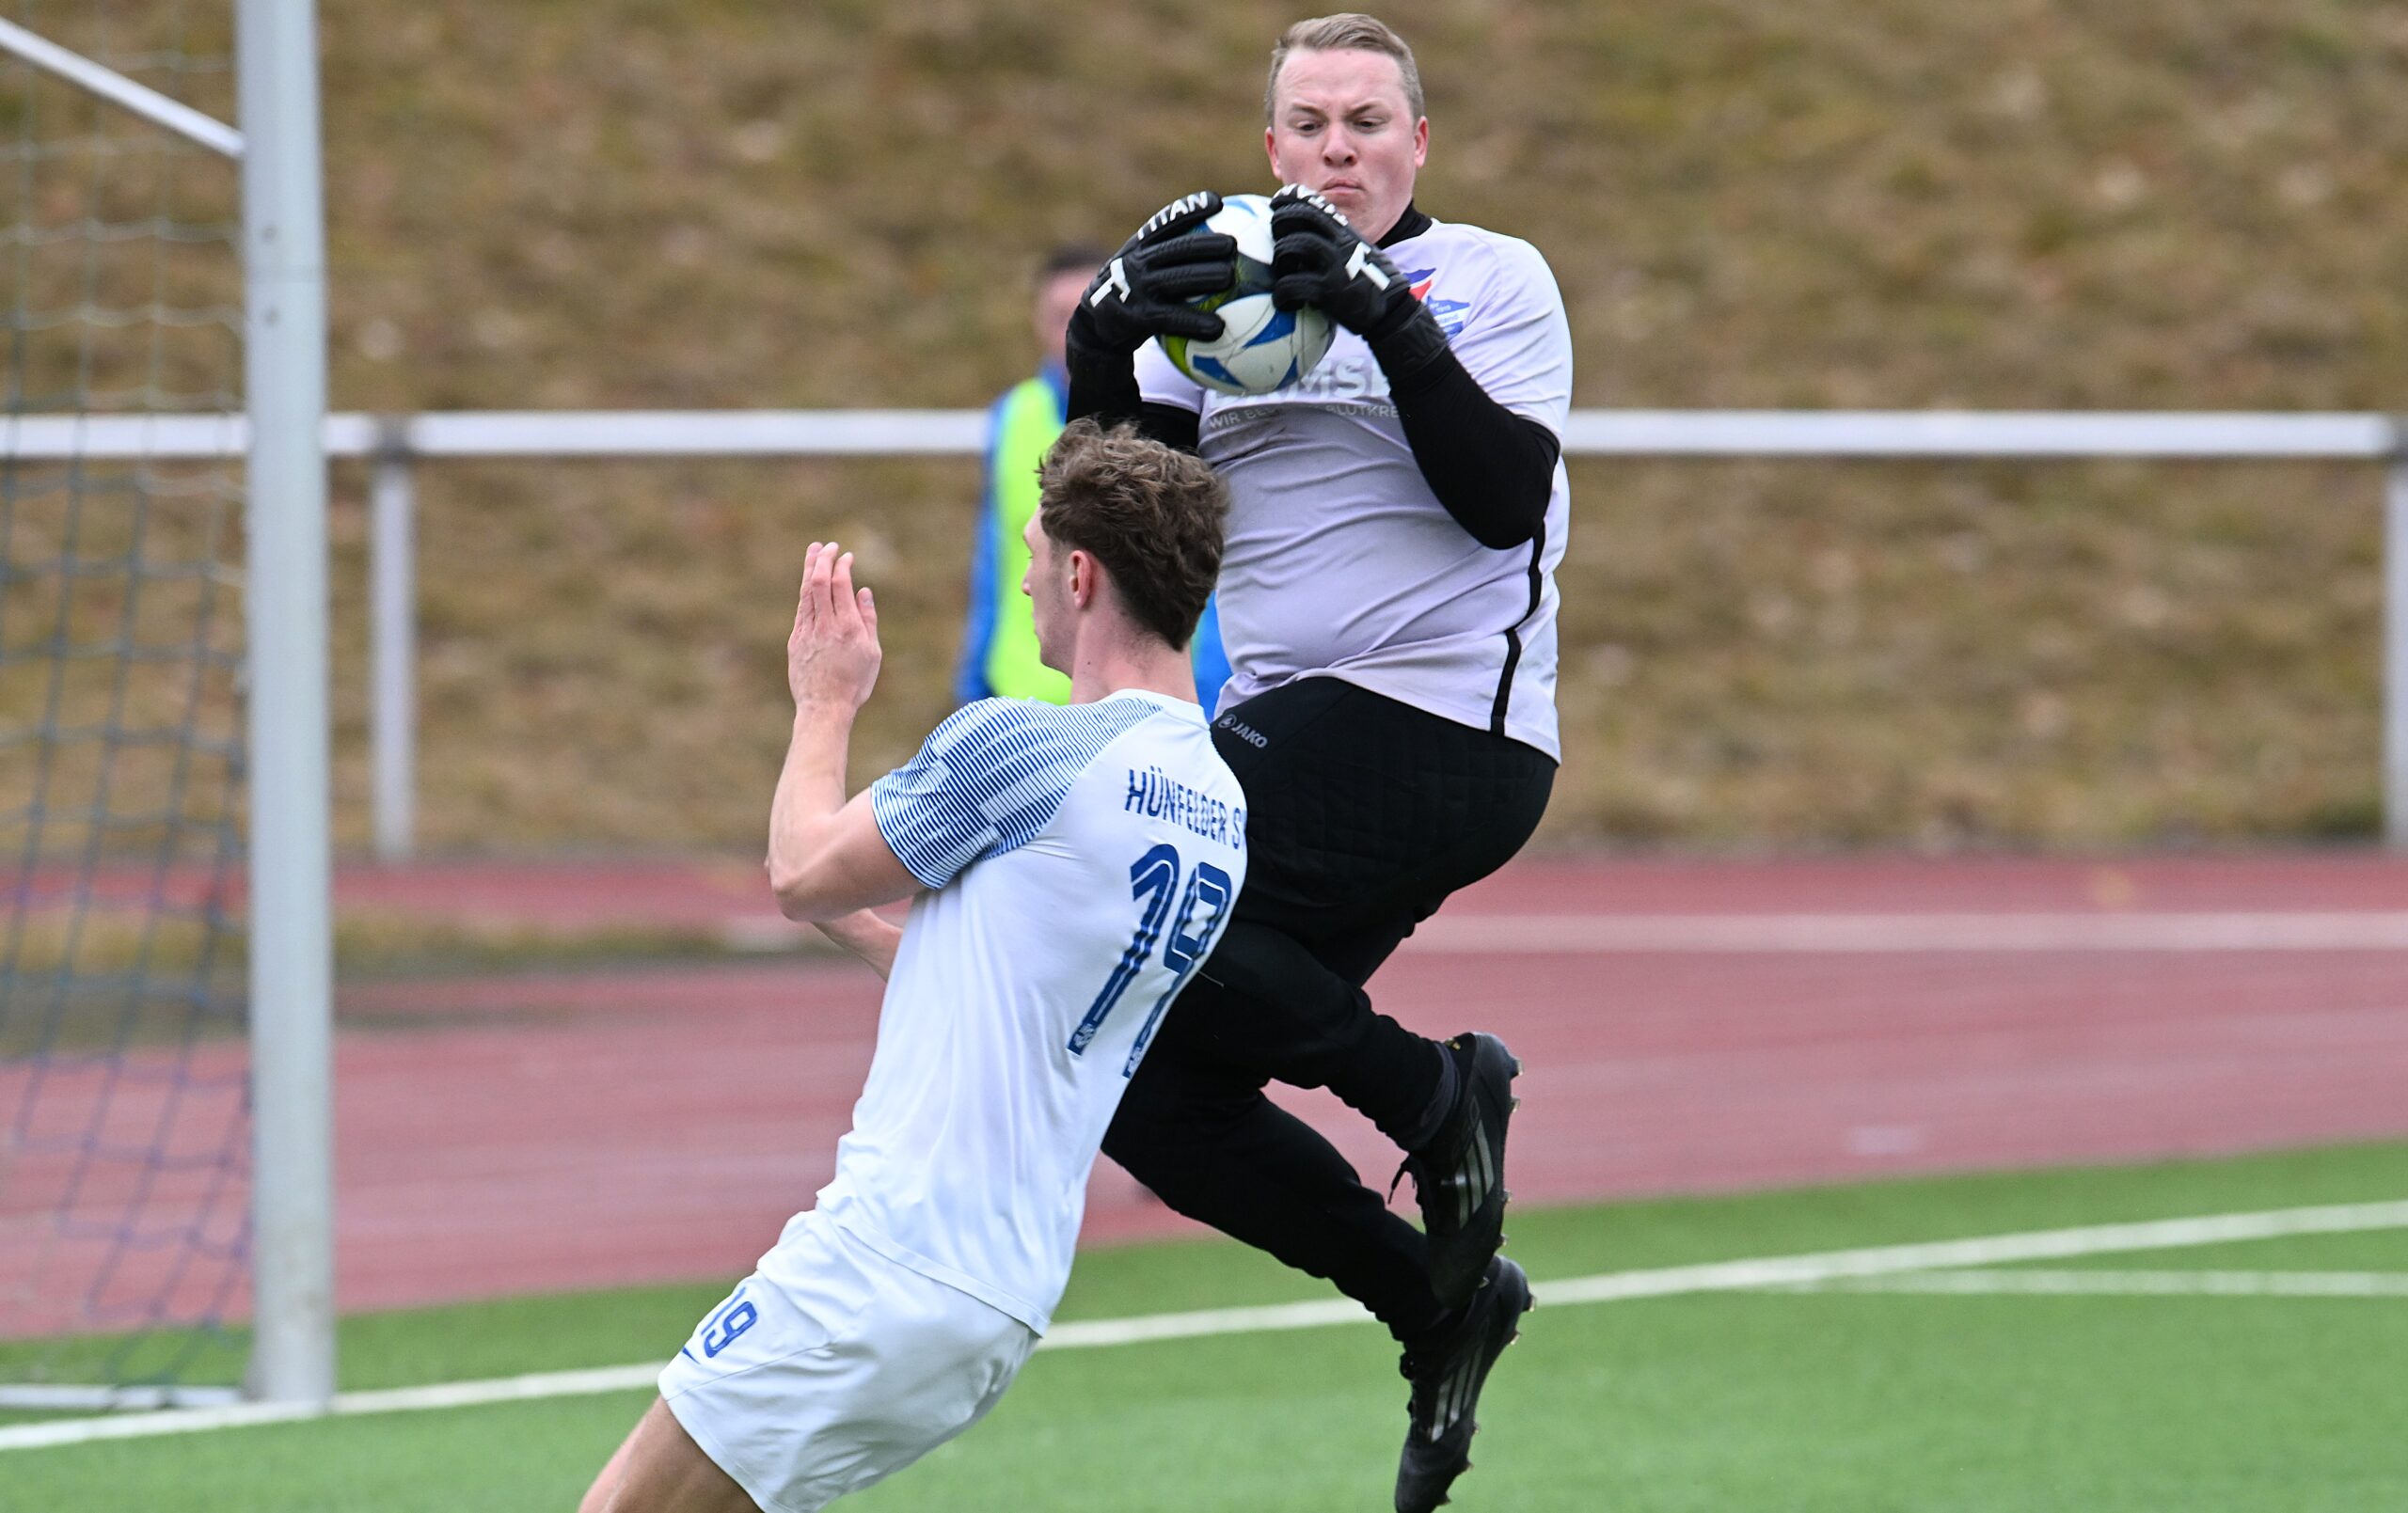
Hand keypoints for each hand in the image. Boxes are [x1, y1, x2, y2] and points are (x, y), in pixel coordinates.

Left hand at [786, 541, 880, 712]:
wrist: (824, 707)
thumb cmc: (855, 684)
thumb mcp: (872, 653)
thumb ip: (868, 619)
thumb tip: (863, 591)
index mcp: (849, 628)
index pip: (841, 585)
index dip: (843, 566)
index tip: (846, 556)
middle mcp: (827, 626)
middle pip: (820, 582)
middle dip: (824, 559)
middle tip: (829, 546)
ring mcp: (808, 632)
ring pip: (807, 592)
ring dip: (810, 568)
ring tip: (815, 551)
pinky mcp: (796, 640)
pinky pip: (801, 608)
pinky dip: (805, 590)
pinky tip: (809, 581)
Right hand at [1065, 191, 1237, 358]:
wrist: (1095, 326)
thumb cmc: (1131, 291)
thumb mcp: (1139, 266)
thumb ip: (1168, 254)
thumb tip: (1220, 245)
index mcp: (1140, 246)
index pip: (1166, 221)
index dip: (1190, 209)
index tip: (1216, 202)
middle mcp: (1137, 263)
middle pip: (1176, 249)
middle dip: (1205, 244)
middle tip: (1232, 244)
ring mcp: (1137, 289)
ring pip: (1177, 280)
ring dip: (1206, 277)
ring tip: (1230, 277)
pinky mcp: (1138, 318)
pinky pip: (1172, 319)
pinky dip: (1196, 322)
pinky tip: (1219, 327)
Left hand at [1268, 184, 1417, 336]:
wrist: (1392, 311)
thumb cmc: (1369, 284)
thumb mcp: (1358, 253)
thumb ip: (1336, 242)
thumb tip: (1306, 237)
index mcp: (1345, 233)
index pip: (1314, 204)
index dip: (1290, 199)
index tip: (1276, 201)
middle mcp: (1340, 243)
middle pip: (1299, 217)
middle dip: (1279, 223)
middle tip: (1277, 239)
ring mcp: (1334, 265)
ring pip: (1292, 246)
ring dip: (1280, 259)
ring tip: (1284, 272)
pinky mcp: (1328, 291)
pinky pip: (1291, 285)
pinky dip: (1282, 294)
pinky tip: (1284, 302)